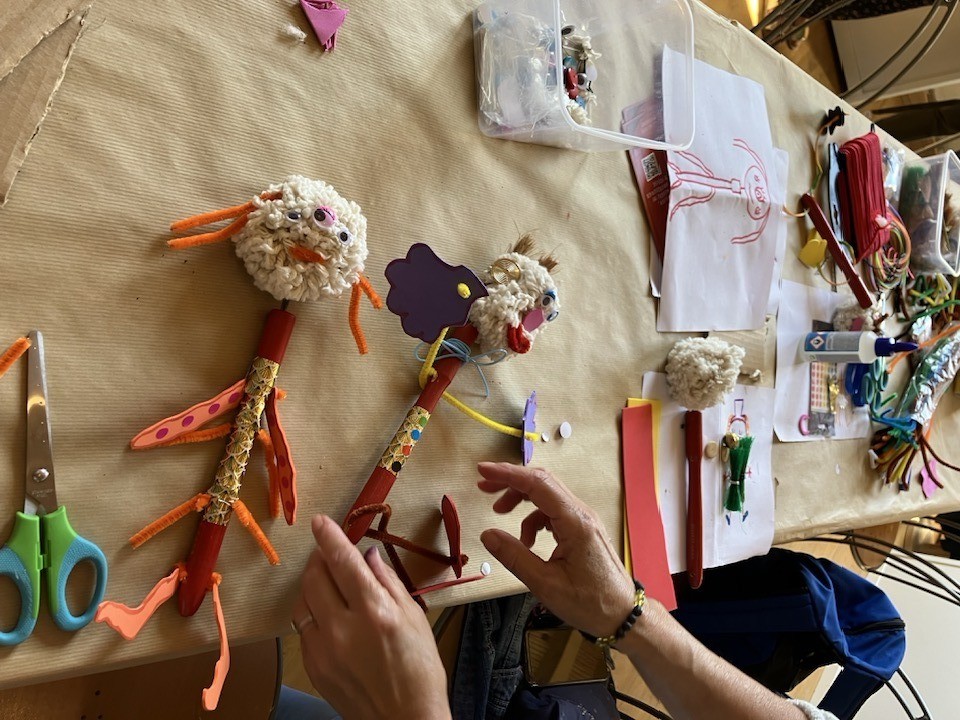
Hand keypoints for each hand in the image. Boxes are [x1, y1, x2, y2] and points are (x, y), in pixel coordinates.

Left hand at [293, 515, 450, 719]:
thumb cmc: (420, 669)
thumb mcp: (414, 616)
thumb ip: (387, 581)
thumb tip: (367, 555)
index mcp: (374, 610)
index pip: (342, 561)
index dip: (329, 536)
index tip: (320, 522)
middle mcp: (343, 627)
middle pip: (315, 577)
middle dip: (319, 558)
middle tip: (329, 553)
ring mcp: (323, 649)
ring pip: (302, 601)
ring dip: (313, 585)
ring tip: (329, 585)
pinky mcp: (313, 667)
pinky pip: (304, 629)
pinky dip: (314, 615)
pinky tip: (331, 618)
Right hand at [478, 462, 635, 637]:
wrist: (623, 615)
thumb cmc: (590, 603)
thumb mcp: (546, 584)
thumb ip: (515, 556)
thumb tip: (487, 535)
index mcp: (575, 522)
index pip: (537, 484)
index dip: (507, 474)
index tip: (483, 470)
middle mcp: (581, 514)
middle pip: (542, 483)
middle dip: (510, 481)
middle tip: (483, 486)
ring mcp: (583, 520)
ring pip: (547, 497)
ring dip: (521, 501)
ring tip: (499, 513)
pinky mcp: (582, 529)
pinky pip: (553, 512)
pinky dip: (534, 519)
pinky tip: (526, 541)